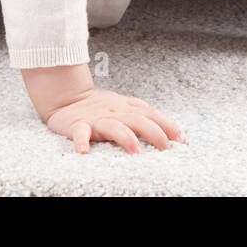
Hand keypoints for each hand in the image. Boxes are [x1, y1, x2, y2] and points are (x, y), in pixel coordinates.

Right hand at [45, 90, 183, 154]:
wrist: (66, 95)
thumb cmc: (97, 104)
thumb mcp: (121, 104)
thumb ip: (140, 110)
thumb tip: (164, 121)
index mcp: (126, 108)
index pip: (151, 114)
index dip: (167, 124)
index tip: (180, 139)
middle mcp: (115, 113)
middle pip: (138, 119)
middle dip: (154, 133)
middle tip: (166, 148)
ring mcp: (97, 119)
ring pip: (114, 126)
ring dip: (126, 137)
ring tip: (136, 151)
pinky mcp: (77, 125)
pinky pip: (80, 132)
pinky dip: (81, 141)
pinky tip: (83, 151)